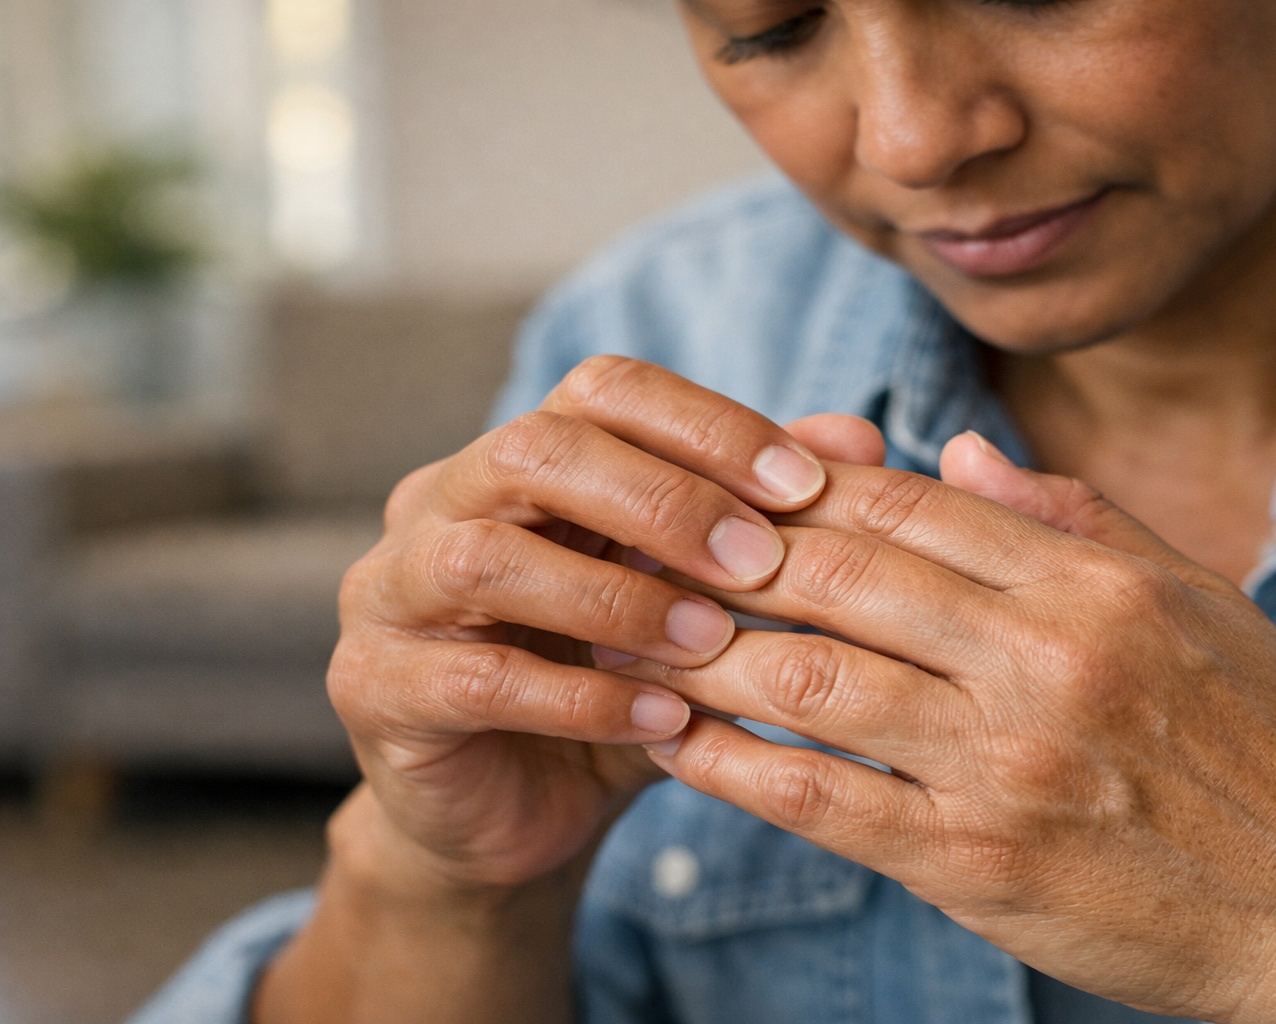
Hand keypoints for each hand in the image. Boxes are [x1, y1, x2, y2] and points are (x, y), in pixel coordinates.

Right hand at [327, 357, 841, 890]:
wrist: (516, 815)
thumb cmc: (613, 681)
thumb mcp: (697, 595)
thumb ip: (762, 514)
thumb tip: (860, 438)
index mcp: (520, 460)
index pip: (603, 390)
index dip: (705, 425)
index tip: (806, 484)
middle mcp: (439, 503)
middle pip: (534, 448)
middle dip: (661, 498)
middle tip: (761, 561)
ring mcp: (391, 594)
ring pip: (485, 556)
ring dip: (615, 594)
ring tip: (710, 641)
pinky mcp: (378, 689)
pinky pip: (477, 679)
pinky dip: (581, 697)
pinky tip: (665, 717)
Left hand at [622, 432, 1275, 1021]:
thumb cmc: (1274, 749)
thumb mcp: (1201, 602)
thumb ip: (1073, 517)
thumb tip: (953, 450)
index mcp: (1094, 582)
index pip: (908, 504)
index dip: (796, 486)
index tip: (721, 479)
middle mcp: (1045, 657)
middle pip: (840, 574)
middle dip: (724, 552)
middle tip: (643, 536)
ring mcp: (1008, 762)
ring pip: (812, 678)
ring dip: (704, 652)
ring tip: (629, 631)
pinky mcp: (980, 864)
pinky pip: (825, 801)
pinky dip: (733, 767)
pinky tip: (673, 741)